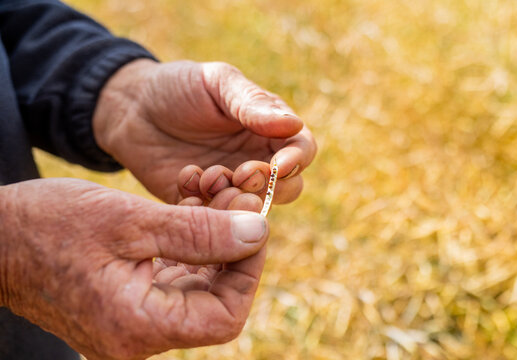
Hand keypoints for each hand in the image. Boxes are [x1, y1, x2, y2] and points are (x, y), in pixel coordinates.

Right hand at [0, 178, 267, 359]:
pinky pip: (173, 277)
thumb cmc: (48, 225)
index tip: (254, 224)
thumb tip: (257, 234)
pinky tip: (189, 207)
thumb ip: (199, 232)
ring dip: (212, 239)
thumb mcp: (131, 220)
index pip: (225, 316)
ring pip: (196, 284)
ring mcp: (131, 320)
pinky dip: (188, 244)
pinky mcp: (125, 302)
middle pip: (214, 300)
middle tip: (236, 199)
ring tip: (213, 194)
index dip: (249, 270)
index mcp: (138, 325)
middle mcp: (137, 334)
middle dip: (233, 247)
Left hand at [93, 59, 316, 203]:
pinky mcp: (203, 204)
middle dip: (267, 186)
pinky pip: (216, 218)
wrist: (132, 109)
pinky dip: (206, 207)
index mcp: (269, 129)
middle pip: (287, 187)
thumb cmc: (179, 87)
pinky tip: (186, 183)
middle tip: (239, 174)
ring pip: (253, 208)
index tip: (279, 165)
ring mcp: (231, 186)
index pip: (301, 149)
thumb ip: (252, 104)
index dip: (297, 160)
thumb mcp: (217, 83)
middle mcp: (257, 160)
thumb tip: (294, 124)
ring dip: (236, 200)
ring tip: (207, 179)